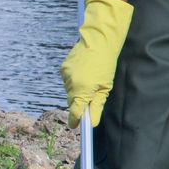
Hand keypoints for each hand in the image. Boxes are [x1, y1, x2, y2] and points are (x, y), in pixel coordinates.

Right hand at [60, 0, 133, 127]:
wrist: (98, 42)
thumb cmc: (105, 65)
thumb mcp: (105, 88)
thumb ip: (97, 106)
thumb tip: (92, 122)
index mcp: (82, 89)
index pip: (75, 111)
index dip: (75, 120)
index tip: (75, 127)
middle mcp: (71, 83)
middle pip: (72, 101)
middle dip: (79, 103)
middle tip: (91, 96)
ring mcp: (65, 75)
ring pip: (69, 91)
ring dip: (78, 91)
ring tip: (90, 79)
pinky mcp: (63, 68)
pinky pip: (68, 81)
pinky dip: (74, 81)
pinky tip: (83, 72)